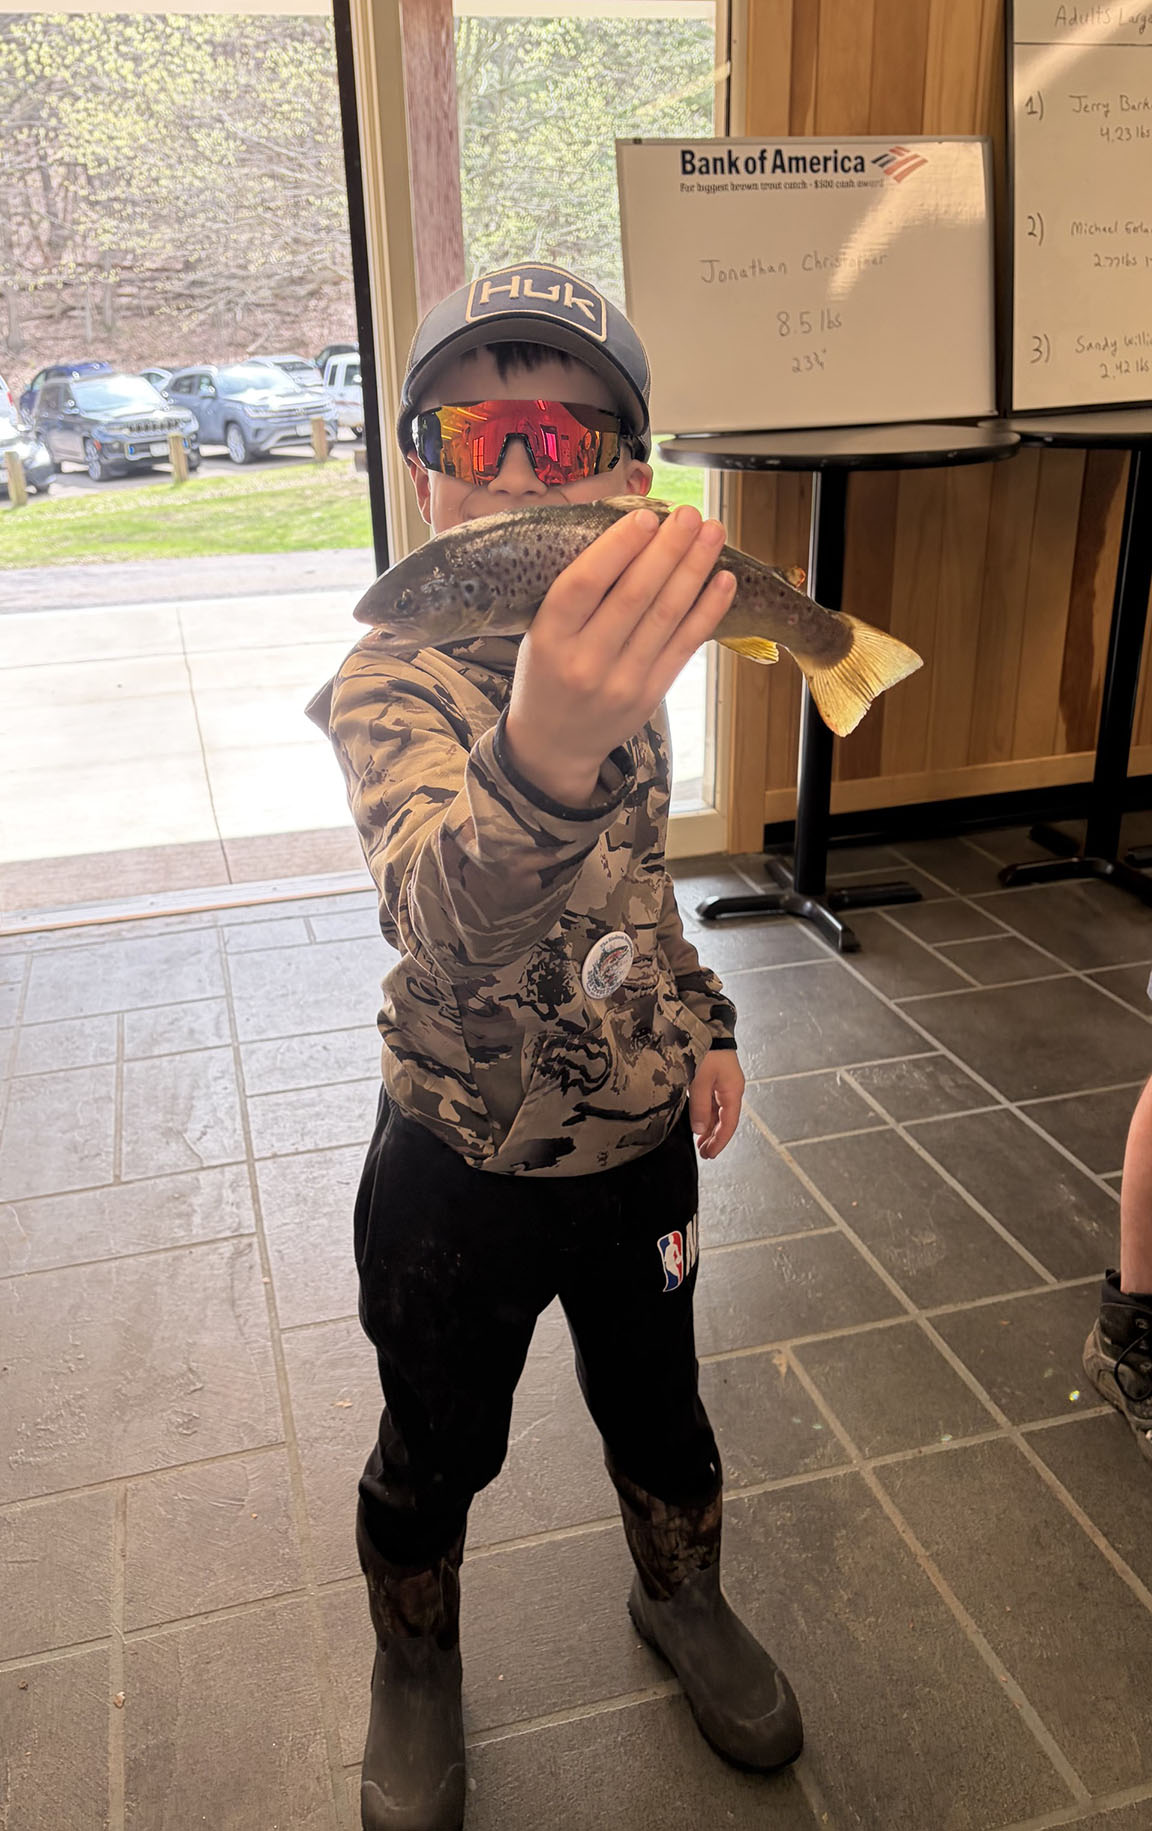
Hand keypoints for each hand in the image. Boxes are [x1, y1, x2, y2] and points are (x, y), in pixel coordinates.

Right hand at [502, 505, 734, 805]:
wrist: (552, 745)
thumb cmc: (546, 676)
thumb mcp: (539, 635)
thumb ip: (575, 596)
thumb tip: (628, 535)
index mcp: (548, 639)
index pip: (583, 584)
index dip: (617, 548)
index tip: (645, 517)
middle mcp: (585, 662)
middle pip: (633, 596)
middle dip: (667, 549)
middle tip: (688, 515)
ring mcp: (621, 682)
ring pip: (665, 617)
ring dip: (692, 570)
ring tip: (711, 533)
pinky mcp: (650, 695)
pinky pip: (684, 646)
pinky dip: (707, 610)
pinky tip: (723, 580)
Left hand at [689, 1049, 744, 1159]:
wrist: (704, 1024)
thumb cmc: (707, 1049)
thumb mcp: (700, 1081)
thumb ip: (699, 1106)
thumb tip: (700, 1130)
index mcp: (733, 1090)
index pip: (729, 1123)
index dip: (719, 1141)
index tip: (710, 1154)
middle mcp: (730, 1088)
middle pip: (724, 1119)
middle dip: (714, 1137)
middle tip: (704, 1153)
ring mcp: (721, 1083)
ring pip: (716, 1112)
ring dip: (708, 1127)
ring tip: (699, 1143)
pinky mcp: (712, 1078)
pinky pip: (710, 1102)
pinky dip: (704, 1115)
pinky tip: (697, 1123)